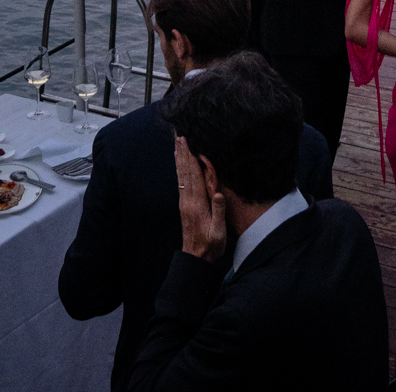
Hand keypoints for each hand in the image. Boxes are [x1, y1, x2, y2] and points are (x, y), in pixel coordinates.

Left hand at [173, 134, 227, 262]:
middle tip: (179, 135)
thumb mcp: (218, 231)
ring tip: (176, 144)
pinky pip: (181, 183)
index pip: (194, 176)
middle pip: (185, 172)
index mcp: (197, 204)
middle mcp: (188, 201)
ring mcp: (185, 203)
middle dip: (182, 153)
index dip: (191, 158)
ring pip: (181, 176)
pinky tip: (179, 164)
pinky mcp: (184, 206)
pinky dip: (179, 170)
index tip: (188, 142)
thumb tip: (218, 194)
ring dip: (179, 159)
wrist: (196, 258)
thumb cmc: (211, 245)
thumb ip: (218, 211)